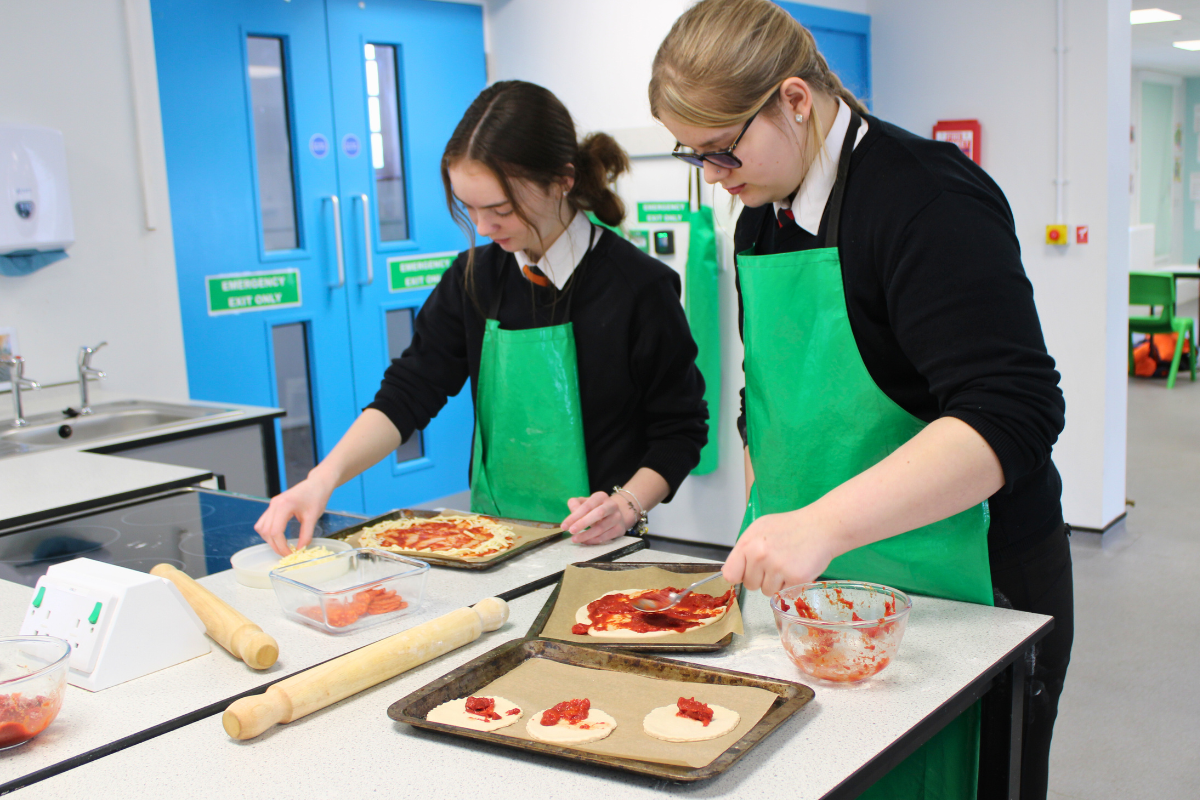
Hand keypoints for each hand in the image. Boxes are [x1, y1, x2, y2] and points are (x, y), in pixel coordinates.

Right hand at [253, 473, 335, 555]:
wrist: (317, 484)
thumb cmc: (317, 496)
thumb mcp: (313, 517)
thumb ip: (306, 535)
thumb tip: (300, 549)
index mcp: (284, 505)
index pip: (275, 531)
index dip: (281, 546)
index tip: (290, 554)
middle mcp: (274, 504)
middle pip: (266, 531)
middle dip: (275, 545)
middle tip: (286, 553)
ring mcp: (272, 504)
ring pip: (261, 527)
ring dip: (269, 540)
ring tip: (282, 546)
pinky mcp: (273, 506)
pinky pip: (264, 522)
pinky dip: (269, 532)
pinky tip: (279, 537)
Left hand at [561, 491, 634, 544]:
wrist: (615, 515)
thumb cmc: (595, 509)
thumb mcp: (584, 503)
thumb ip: (575, 504)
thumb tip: (572, 512)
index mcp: (601, 496)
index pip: (587, 506)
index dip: (575, 516)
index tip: (564, 526)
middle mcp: (612, 505)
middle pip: (598, 513)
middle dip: (583, 523)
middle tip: (571, 531)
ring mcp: (617, 517)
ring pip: (602, 527)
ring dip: (587, 535)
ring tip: (575, 539)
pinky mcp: (620, 529)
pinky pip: (606, 536)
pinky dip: (594, 540)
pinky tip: (585, 541)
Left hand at [722, 508, 840, 595]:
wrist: (820, 527)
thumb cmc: (790, 527)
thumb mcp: (760, 529)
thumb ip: (744, 549)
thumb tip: (731, 572)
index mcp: (748, 543)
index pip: (730, 574)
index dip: (739, 575)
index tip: (747, 572)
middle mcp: (760, 556)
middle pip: (750, 585)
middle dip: (761, 578)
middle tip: (775, 562)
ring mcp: (777, 568)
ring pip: (766, 591)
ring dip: (776, 583)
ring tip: (787, 564)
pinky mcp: (795, 578)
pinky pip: (784, 593)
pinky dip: (791, 585)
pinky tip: (797, 568)